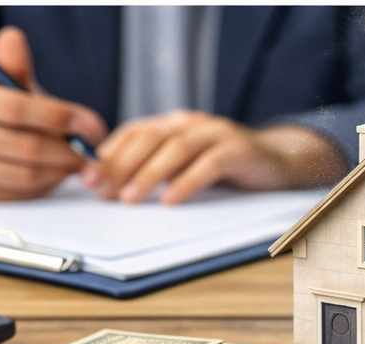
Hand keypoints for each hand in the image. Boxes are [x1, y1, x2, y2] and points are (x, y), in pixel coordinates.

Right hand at [0, 26, 106, 199]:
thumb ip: (15, 68)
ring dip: (61, 171)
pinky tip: (54, 174)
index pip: (18, 108)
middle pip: (28, 148)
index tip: (89, 125)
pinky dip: (46, 186)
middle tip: (90, 151)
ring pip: (28, 176)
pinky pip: (20, 195)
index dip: (60, 118)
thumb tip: (13, 38)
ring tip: (75, 162)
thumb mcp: (5, 87)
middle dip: (69, 152)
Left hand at [81, 110, 346, 203]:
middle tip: (101, 191)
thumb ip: (155, 168)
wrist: (277, 161)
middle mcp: (191, 123)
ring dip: (148, 174)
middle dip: (120, 165)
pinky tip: (171, 200)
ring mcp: (216, 133)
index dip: (108, 155)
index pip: (133, 133)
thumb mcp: (185, 165)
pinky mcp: (238, 150)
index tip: (87, 181)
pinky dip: (187, 182)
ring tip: (129, 199)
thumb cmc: (224, 167)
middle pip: (150, 138)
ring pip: (176, 148)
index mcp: (173, 124)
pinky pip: (209, 164)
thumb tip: (110, 187)